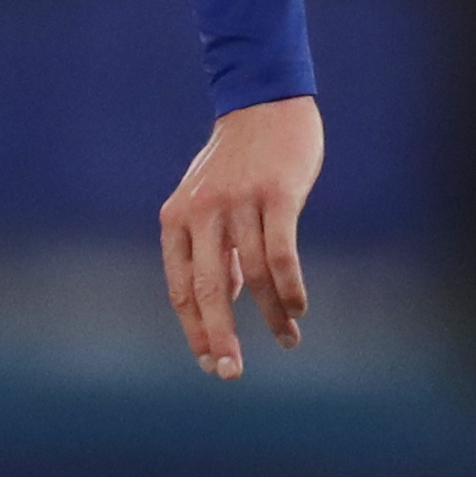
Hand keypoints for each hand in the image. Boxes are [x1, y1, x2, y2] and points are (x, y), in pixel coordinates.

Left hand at [157, 95, 319, 380]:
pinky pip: (281, 252)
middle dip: (220, 337)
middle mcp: (201, 212)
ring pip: (252, 276)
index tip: (210, 363)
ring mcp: (238, 201)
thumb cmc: (237, 163)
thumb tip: (221, 304)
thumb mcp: (209, 206)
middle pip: (208, 290)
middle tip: (232, 373)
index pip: (181, 290)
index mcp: (177, 220)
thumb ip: (211, 252)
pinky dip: (290, 286)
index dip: (195, 331)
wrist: (265, 103)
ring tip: (288, 339)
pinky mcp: (276, 193)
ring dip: (272, 314)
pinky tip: (298, 308)